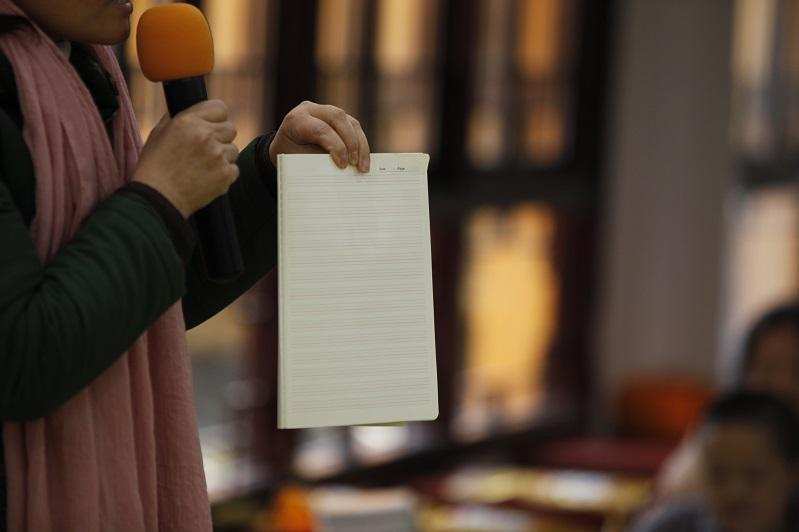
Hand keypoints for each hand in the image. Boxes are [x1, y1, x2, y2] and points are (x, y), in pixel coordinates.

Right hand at [133, 100, 238, 217]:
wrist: (157, 198)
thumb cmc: (154, 166)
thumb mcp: (159, 133)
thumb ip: (179, 117)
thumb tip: (195, 111)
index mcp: (188, 122)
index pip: (220, 108)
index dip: (216, 118)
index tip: (211, 126)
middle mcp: (206, 136)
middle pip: (230, 128)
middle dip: (221, 137)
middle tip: (206, 149)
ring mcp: (218, 156)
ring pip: (233, 149)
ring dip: (222, 157)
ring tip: (203, 166)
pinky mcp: (225, 175)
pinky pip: (234, 169)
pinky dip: (224, 174)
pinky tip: (207, 178)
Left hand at [269, 101, 370, 171]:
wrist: (286, 149)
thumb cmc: (291, 157)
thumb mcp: (299, 161)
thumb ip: (317, 162)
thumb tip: (341, 173)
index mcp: (296, 119)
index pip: (320, 128)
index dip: (335, 146)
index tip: (342, 165)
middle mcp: (311, 110)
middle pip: (338, 118)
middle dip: (350, 142)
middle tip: (354, 164)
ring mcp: (327, 111)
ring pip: (350, 122)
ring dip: (360, 145)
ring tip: (362, 166)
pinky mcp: (339, 118)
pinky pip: (355, 128)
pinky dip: (361, 145)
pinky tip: (363, 161)